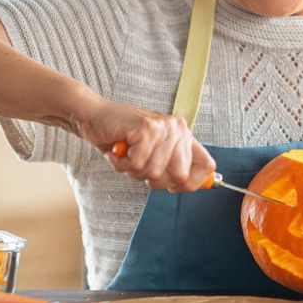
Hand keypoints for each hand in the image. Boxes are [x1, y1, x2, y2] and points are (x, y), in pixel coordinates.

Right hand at [75, 94, 215, 192]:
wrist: (95, 116)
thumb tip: (194, 185)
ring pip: (154, 172)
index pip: (207, 166)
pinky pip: (137, 165)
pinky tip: (117, 151)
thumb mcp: (153, 153)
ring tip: (126, 154)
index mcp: (184, 136)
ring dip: (133, 171)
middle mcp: (179, 129)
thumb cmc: (123, 138)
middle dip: (154, 179)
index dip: (192, 184)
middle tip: (138, 164)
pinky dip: (121, 165)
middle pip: (179, 177)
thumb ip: (172, 166)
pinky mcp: (146, 129)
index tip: (171, 186)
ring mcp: (164, 128)